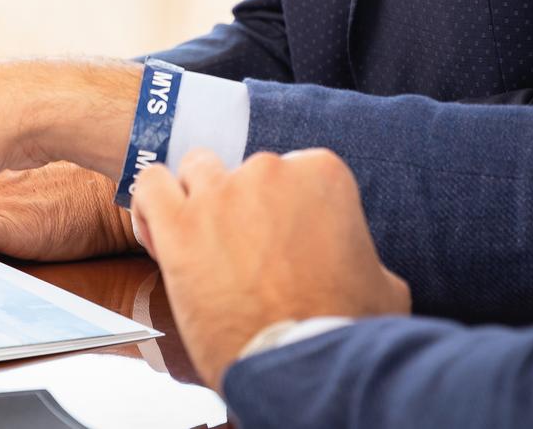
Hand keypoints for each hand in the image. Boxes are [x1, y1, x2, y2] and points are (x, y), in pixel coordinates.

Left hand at [131, 148, 409, 390]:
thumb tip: (355, 261)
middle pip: (244, 173)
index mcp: (321, 173)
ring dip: (197, 199)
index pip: (290, 172)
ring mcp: (222, 193)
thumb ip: (359, 251)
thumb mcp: (382, 280)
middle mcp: (269, 170)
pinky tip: (161, 235)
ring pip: (195, 170)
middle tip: (246, 257)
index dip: (282, 211)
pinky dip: (151, 206)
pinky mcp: (180, 224)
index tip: (280, 245)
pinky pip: (150, 186)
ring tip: (202, 243)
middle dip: (243, 210)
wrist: (304, 362)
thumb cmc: (343, 326)